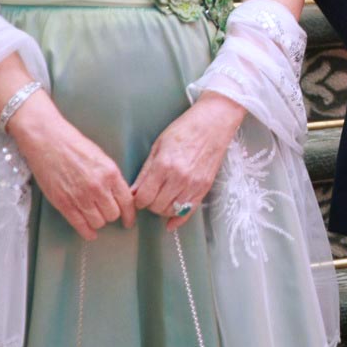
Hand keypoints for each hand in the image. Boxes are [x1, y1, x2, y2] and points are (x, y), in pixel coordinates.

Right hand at [7, 93, 135, 240]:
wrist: (49, 141)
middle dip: (112, 215)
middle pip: (113, 214)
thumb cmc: (75, 146)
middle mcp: (98, 188)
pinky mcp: (63, 203)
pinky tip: (89, 233)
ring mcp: (80, 197)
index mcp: (111, 174)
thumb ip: (112, 178)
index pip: (127, 202)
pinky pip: (80, 225)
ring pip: (98, 222)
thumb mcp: (102, 158)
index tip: (129, 222)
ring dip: (98, 221)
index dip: (130, 215)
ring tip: (95, 217)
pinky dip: (87, 232)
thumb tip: (120, 196)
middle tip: (107, 212)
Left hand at [132, 93, 247, 231]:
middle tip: (150, 195)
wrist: (214, 123)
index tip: (138, 195)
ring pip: (171, 211)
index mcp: (164, 165)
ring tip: (162, 199)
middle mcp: (179, 178)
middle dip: (149, 204)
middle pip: (156, 206)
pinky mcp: (204, 187)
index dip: (137, 199)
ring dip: (162, 209)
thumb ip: (145, 172)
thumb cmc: (185, 129)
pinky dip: (178, 219)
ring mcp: (194, 184)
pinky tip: (170, 223)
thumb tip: (133, 192)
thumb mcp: (158, 146)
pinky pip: (189, 211)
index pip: (143, 197)